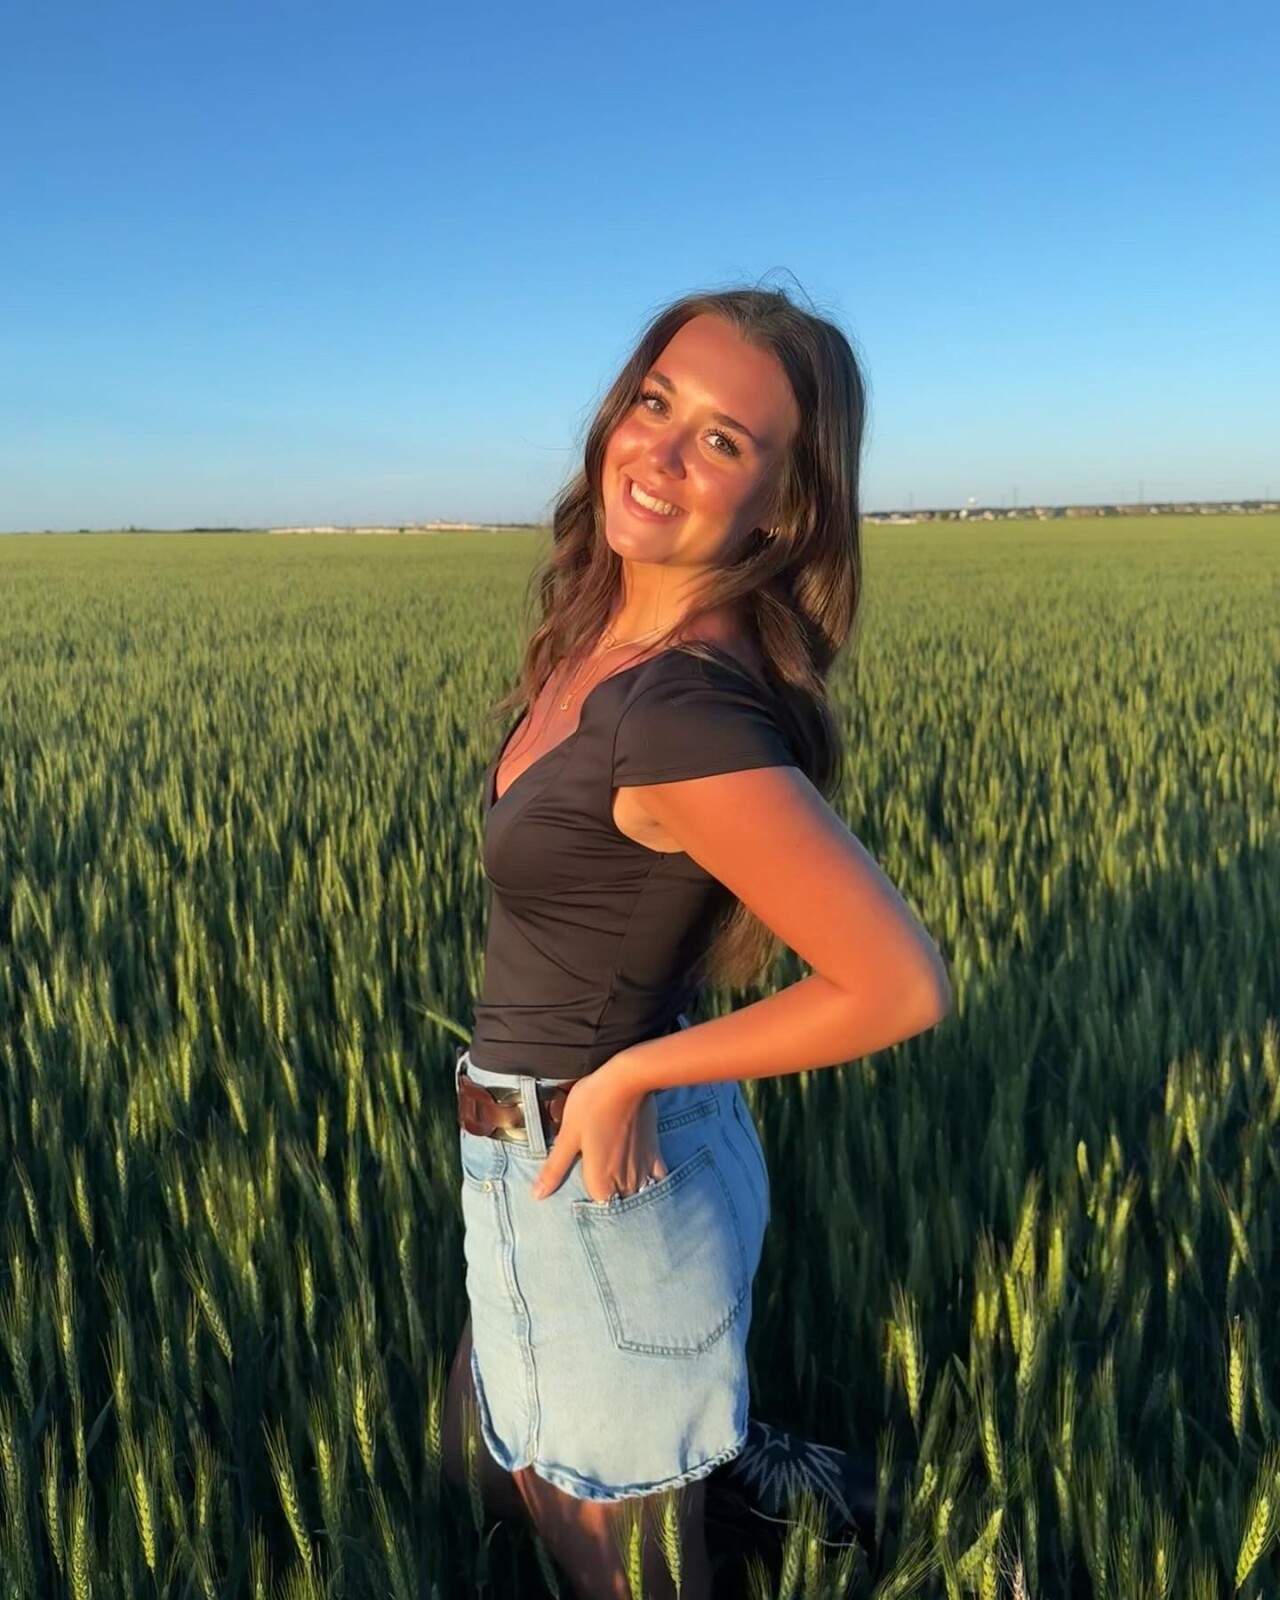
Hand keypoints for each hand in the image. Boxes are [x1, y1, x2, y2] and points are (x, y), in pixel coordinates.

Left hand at [530, 1061, 665, 1201]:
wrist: (628, 1079)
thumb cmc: (592, 1104)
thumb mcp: (568, 1134)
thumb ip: (555, 1168)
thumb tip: (537, 1195)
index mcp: (601, 1181)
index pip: (596, 1209)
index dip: (588, 1204)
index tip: (582, 1191)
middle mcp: (625, 1182)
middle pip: (617, 1203)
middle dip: (609, 1199)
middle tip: (597, 1181)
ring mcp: (643, 1168)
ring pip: (636, 1193)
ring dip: (627, 1192)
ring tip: (615, 1178)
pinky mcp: (654, 1153)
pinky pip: (655, 1177)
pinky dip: (649, 1180)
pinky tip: (640, 1172)